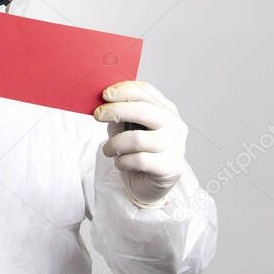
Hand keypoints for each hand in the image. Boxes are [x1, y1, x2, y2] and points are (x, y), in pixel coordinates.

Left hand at [93, 81, 187, 207]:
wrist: (150, 184)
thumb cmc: (138, 151)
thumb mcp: (127, 127)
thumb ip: (120, 114)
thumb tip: (102, 104)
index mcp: (166, 109)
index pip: (146, 91)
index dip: (124, 90)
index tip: (104, 94)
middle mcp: (174, 125)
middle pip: (143, 110)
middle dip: (116, 110)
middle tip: (97, 115)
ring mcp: (175, 146)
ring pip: (137, 139)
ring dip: (114, 144)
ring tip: (108, 150)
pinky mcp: (171, 167)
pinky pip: (139, 160)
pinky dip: (122, 161)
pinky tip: (120, 163)